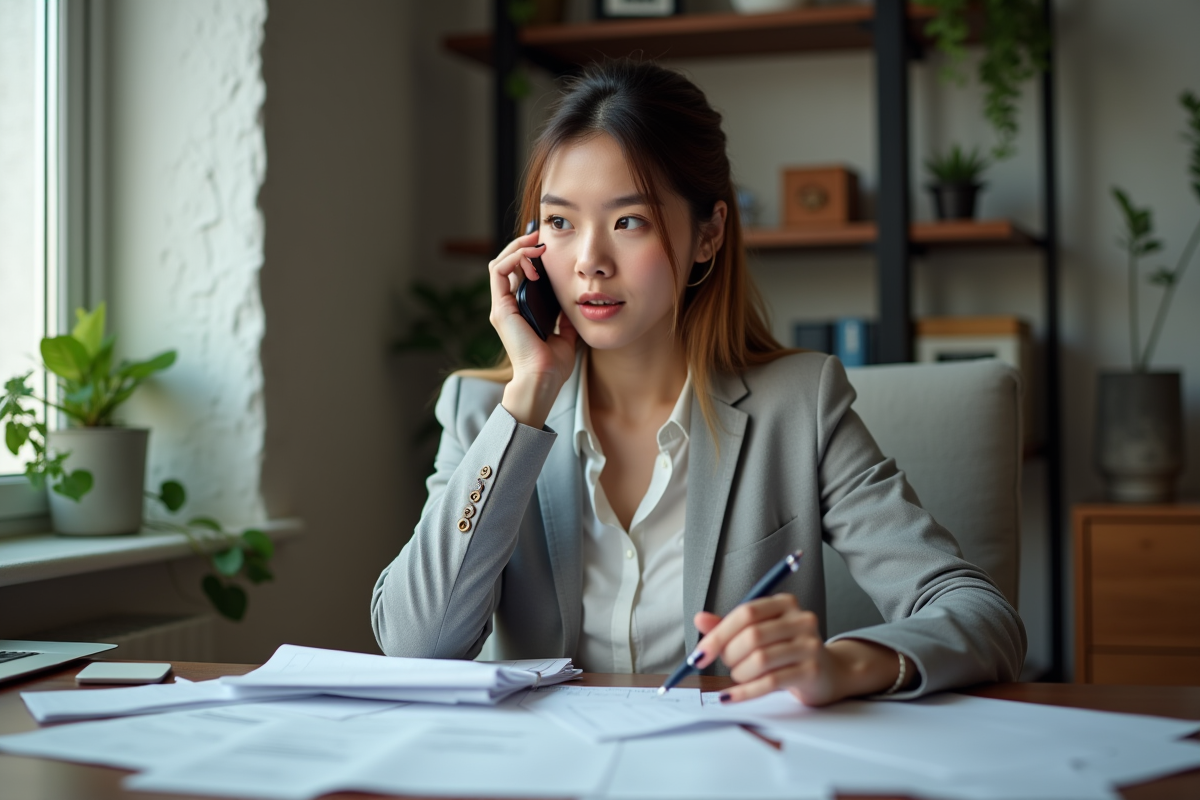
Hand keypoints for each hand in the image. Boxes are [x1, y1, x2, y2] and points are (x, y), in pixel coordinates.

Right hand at [488, 229, 577, 427]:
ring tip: (538, 243)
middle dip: (524, 245)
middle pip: (507, 264)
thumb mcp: (565, 334)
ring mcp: (501, 306)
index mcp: (520, 311)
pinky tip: (534, 260)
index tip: (548, 245)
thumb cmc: (553, 365)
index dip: (530, 255)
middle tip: (542, 234)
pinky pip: (499, 271)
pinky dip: (515, 259)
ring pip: (500, 263)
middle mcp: (507, 306)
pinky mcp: (500, 308)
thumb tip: (574, 303)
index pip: (519, 274)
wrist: (543, 380)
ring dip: (518, 248)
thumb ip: (565, 318)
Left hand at [692, 594, 906, 705]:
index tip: (700, 653)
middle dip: (729, 655)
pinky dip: (745, 692)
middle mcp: (800, 620)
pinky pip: (771, 682)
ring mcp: (809, 645)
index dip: (718, 634)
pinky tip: (731, 696)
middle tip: (726, 666)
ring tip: (739, 676)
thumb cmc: (787, 650)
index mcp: (784, 604)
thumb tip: (700, 619)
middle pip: (752, 636)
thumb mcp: (759, 632)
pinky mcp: (812, 671)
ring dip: (739, 673)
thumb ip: (729, 626)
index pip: (746, 613)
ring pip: (760, 660)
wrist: (829, 672)